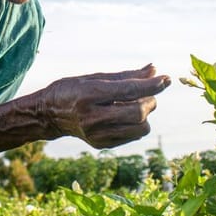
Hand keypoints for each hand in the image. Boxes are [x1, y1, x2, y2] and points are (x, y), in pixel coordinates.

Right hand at [42, 64, 170, 148]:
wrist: (49, 115)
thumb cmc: (73, 89)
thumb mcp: (95, 77)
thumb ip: (126, 76)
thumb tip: (154, 70)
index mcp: (89, 95)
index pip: (129, 91)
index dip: (151, 85)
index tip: (166, 78)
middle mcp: (92, 118)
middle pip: (138, 113)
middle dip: (150, 101)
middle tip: (147, 94)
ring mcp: (97, 135)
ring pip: (140, 128)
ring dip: (145, 115)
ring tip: (134, 105)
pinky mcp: (102, 145)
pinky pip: (132, 136)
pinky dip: (135, 124)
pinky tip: (123, 116)